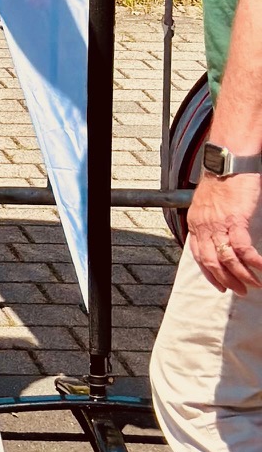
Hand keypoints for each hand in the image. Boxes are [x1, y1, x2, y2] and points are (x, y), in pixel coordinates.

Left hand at [188, 170, 261, 293]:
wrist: (227, 161)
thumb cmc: (221, 178)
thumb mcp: (207, 202)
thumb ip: (209, 220)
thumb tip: (216, 234)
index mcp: (196, 222)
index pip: (198, 255)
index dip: (209, 274)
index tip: (219, 285)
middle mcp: (204, 225)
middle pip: (212, 262)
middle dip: (226, 280)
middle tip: (240, 290)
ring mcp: (219, 224)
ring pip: (227, 259)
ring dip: (241, 275)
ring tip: (254, 284)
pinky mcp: (236, 219)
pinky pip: (243, 248)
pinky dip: (253, 261)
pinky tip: (261, 268)